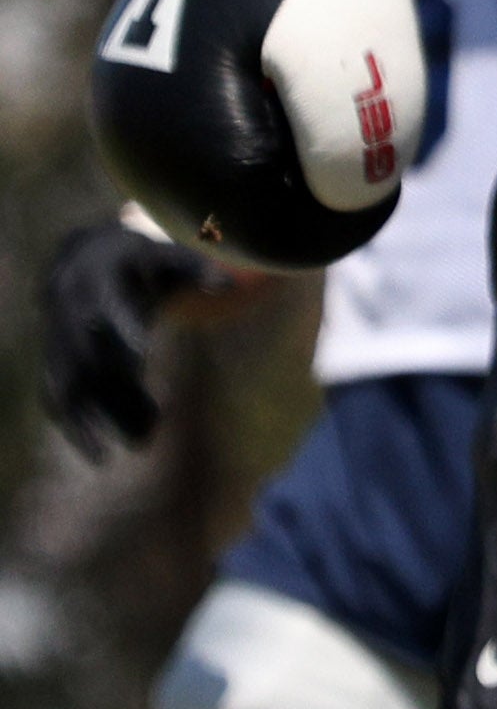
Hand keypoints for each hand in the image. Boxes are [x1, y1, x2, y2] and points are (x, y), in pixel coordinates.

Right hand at [38, 216, 216, 458]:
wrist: (86, 256)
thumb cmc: (142, 259)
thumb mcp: (168, 254)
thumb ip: (197, 268)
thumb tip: (231, 284)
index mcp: (97, 280)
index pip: (108, 305)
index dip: (123, 325)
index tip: (142, 350)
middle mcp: (70, 310)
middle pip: (87, 354)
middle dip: (114, 390)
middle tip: (148, 427)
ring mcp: (56, 336)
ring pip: (67, 382)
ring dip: (92, 418)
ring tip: (128, 449)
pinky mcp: (53, 358)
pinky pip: (56, 395)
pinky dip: (73, 424)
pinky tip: (97, 455)